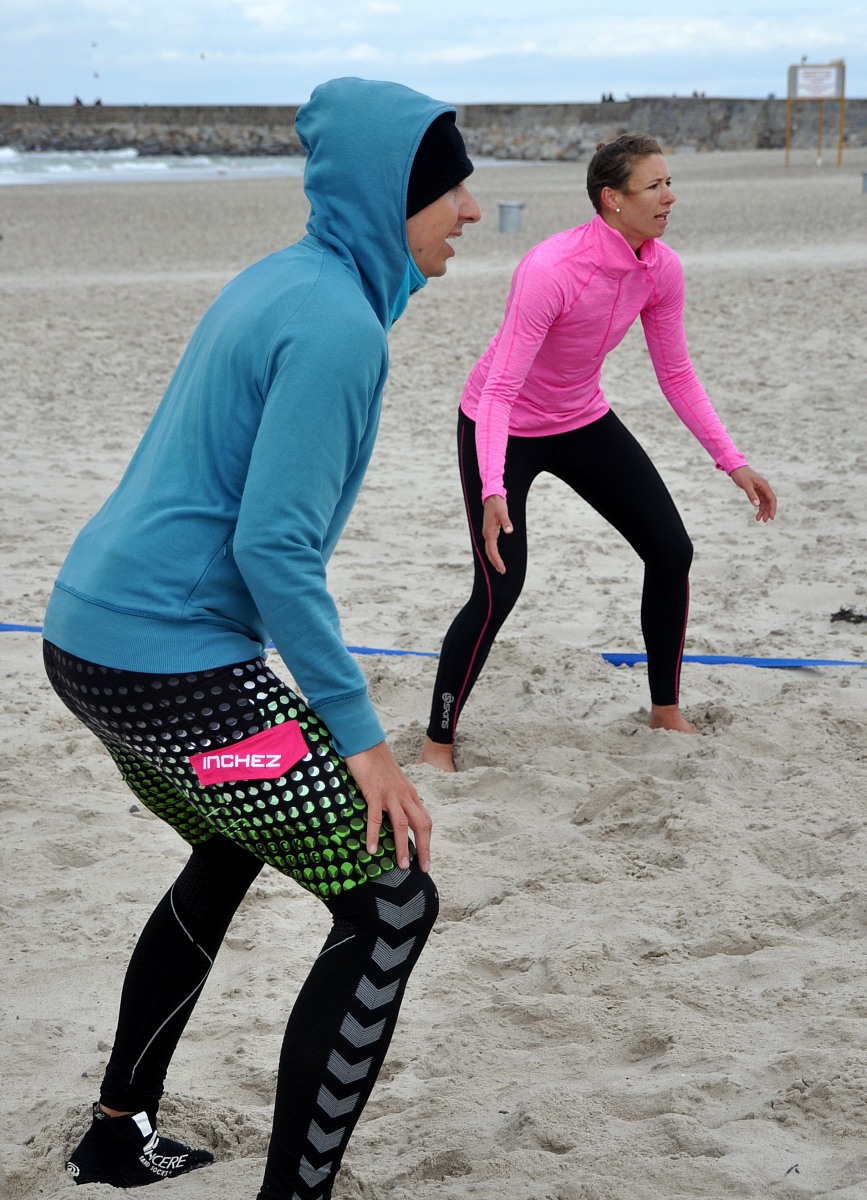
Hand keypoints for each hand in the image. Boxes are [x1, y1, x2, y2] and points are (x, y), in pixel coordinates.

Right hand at [344, 741, 431, 871]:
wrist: (366, 742)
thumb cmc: (377, 763)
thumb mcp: (393, 782)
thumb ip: (397, 798)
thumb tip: (394, 817)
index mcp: (410, 794)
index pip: (425, 820)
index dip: (427, 841)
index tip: (425, 859)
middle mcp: (405, 795)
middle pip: (421, 825)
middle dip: (424, 848)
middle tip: (423, 869)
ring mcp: (390, 794)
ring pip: (402, 824)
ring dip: (402, 847)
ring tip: (401, 866)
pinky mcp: (374, 791)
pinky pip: (376, 817)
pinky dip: (375, 835)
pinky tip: (372, 849)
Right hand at [482, 495, 513, 572]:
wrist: (491, 497)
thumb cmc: (497, 504)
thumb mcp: (503, 512)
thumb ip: (506, 522)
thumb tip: (509, 531)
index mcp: (489, 532)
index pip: (493, 551)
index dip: (497, 561)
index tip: (502, 569)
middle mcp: (487, 534)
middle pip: (490, 553)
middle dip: (495, 562)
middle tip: (502, 571)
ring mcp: (487, 533)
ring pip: (489, 550)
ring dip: (494, 559)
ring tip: (499, 567)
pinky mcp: (489, 531)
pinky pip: (491, 545)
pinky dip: (493, 553)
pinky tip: (497, 556)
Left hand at [729, 465, 776, 521]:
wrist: (736, 468)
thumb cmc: (741, 475)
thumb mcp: (746, 485)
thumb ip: (751, 494)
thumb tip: (757, 505)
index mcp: (764, 485)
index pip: (772, 499)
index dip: (772, 508)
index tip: (771, 517)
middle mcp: (764, 487)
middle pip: (769, 502)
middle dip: (768, 511)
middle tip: (764, 521)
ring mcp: (760, 489)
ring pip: (764, 502)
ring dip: (763, 511)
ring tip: (758, 519)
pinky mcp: (755, 490)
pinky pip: (759, 500)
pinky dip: (758, 507)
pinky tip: (756, 514)